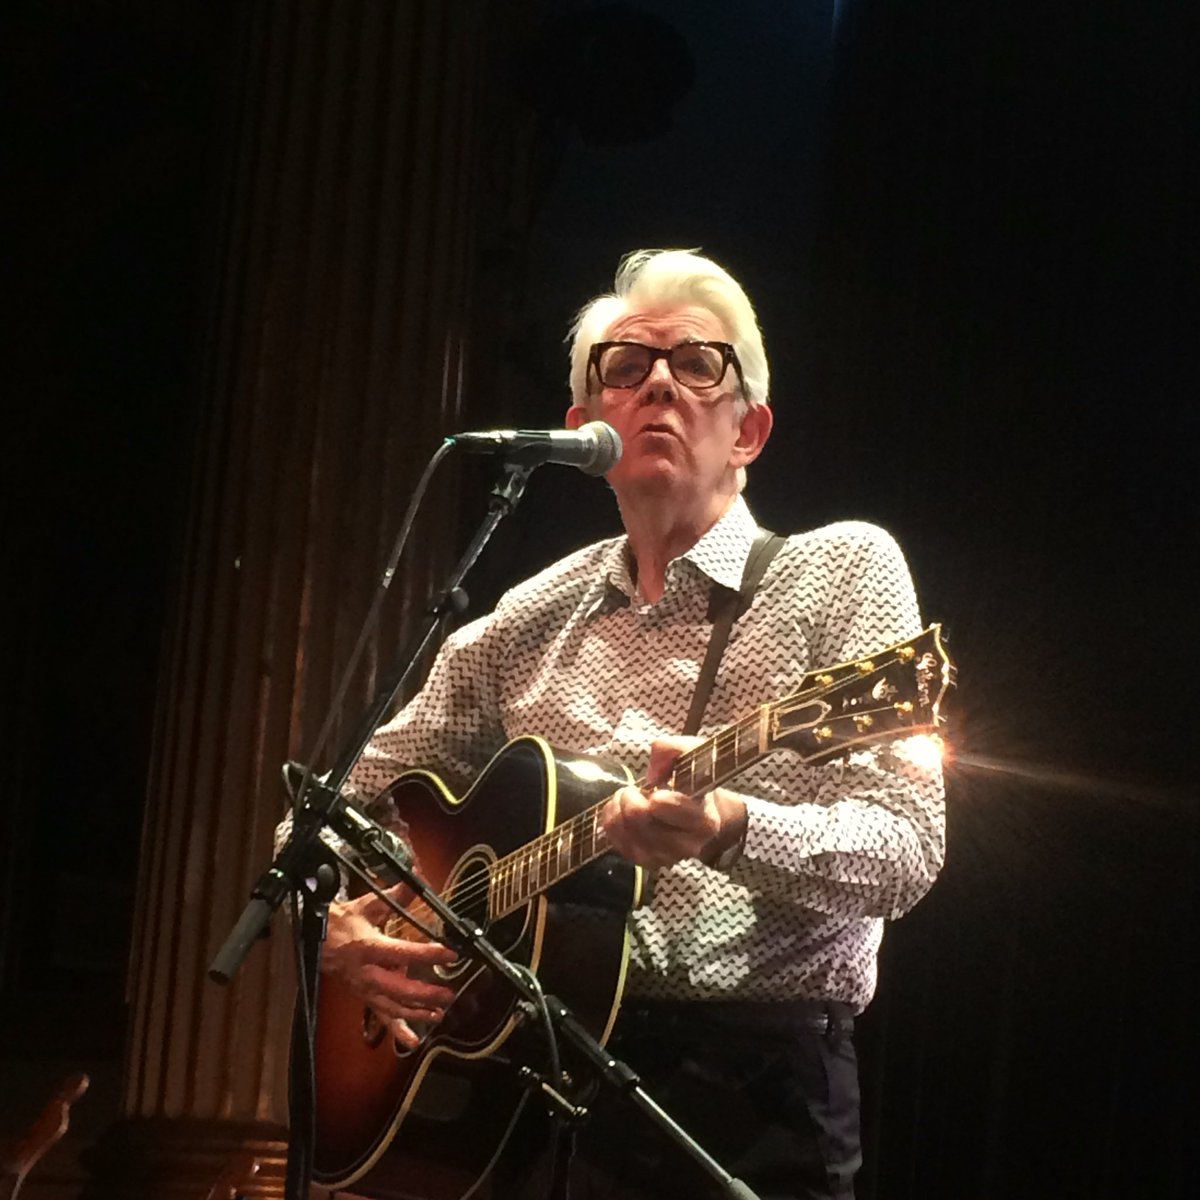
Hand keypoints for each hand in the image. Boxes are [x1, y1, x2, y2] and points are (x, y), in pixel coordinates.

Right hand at [322, 882, 458, 1048]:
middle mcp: (367, 972)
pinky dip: (398, 1030)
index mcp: (369, 947)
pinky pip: (381, 1016)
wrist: (316, 940)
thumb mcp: (367, 904)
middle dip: (425, 993)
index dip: (427, 954)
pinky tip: (413, 1040)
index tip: (451, 953)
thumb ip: (394, 895)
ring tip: (439, 1013)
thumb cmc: (341, 922)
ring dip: (417, 1012)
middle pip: (399, 988)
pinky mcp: (364, 996)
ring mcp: (365, 988)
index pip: (403, 952)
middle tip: (448, 993)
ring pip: (393, 1006)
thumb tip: (416, 881)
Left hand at [600, 737, 747, 868]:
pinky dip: (612, 818)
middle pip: (638, 817)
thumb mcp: (693, 754)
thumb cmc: (694, 781)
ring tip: (632, 798)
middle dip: (631, 796)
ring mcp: (664, 858)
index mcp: (704, 821)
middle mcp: (687, 846)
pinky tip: (623, 811)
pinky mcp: (643, 862)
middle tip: (638, 790)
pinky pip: (612, 837)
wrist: (697, 812)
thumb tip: (652, 777)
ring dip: (619, 806)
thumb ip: (674, 749)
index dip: (656, 796)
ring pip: (622, 828)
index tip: (656, 788)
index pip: (671, 808)